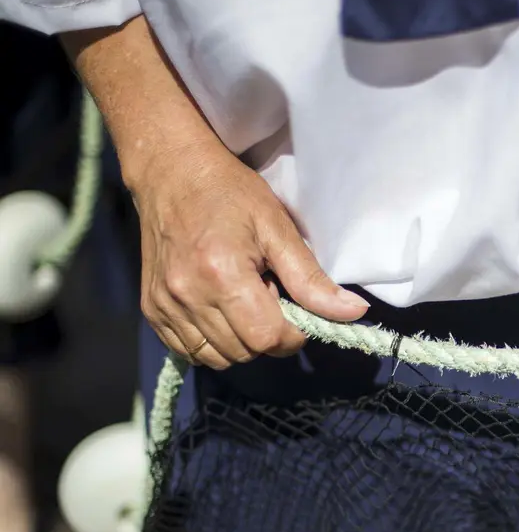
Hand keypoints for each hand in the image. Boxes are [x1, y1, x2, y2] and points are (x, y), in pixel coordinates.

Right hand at [131, 142, 368, 368]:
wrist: (171, 174)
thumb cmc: (230, 194)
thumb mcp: (278, 229)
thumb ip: (312, 279)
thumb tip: (354, 313)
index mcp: (222, 274)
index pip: (267, 338)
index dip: (292, 334)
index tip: (294, 310)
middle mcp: (187, 295)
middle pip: (244, 352)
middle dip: (267, 336)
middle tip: (266, 295)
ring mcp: (164, 305)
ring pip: (217, 357)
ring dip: (240, 341)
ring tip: (242, 299)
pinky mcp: (151, 310)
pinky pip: (190, 350)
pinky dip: (213, 342)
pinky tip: (220, 309)